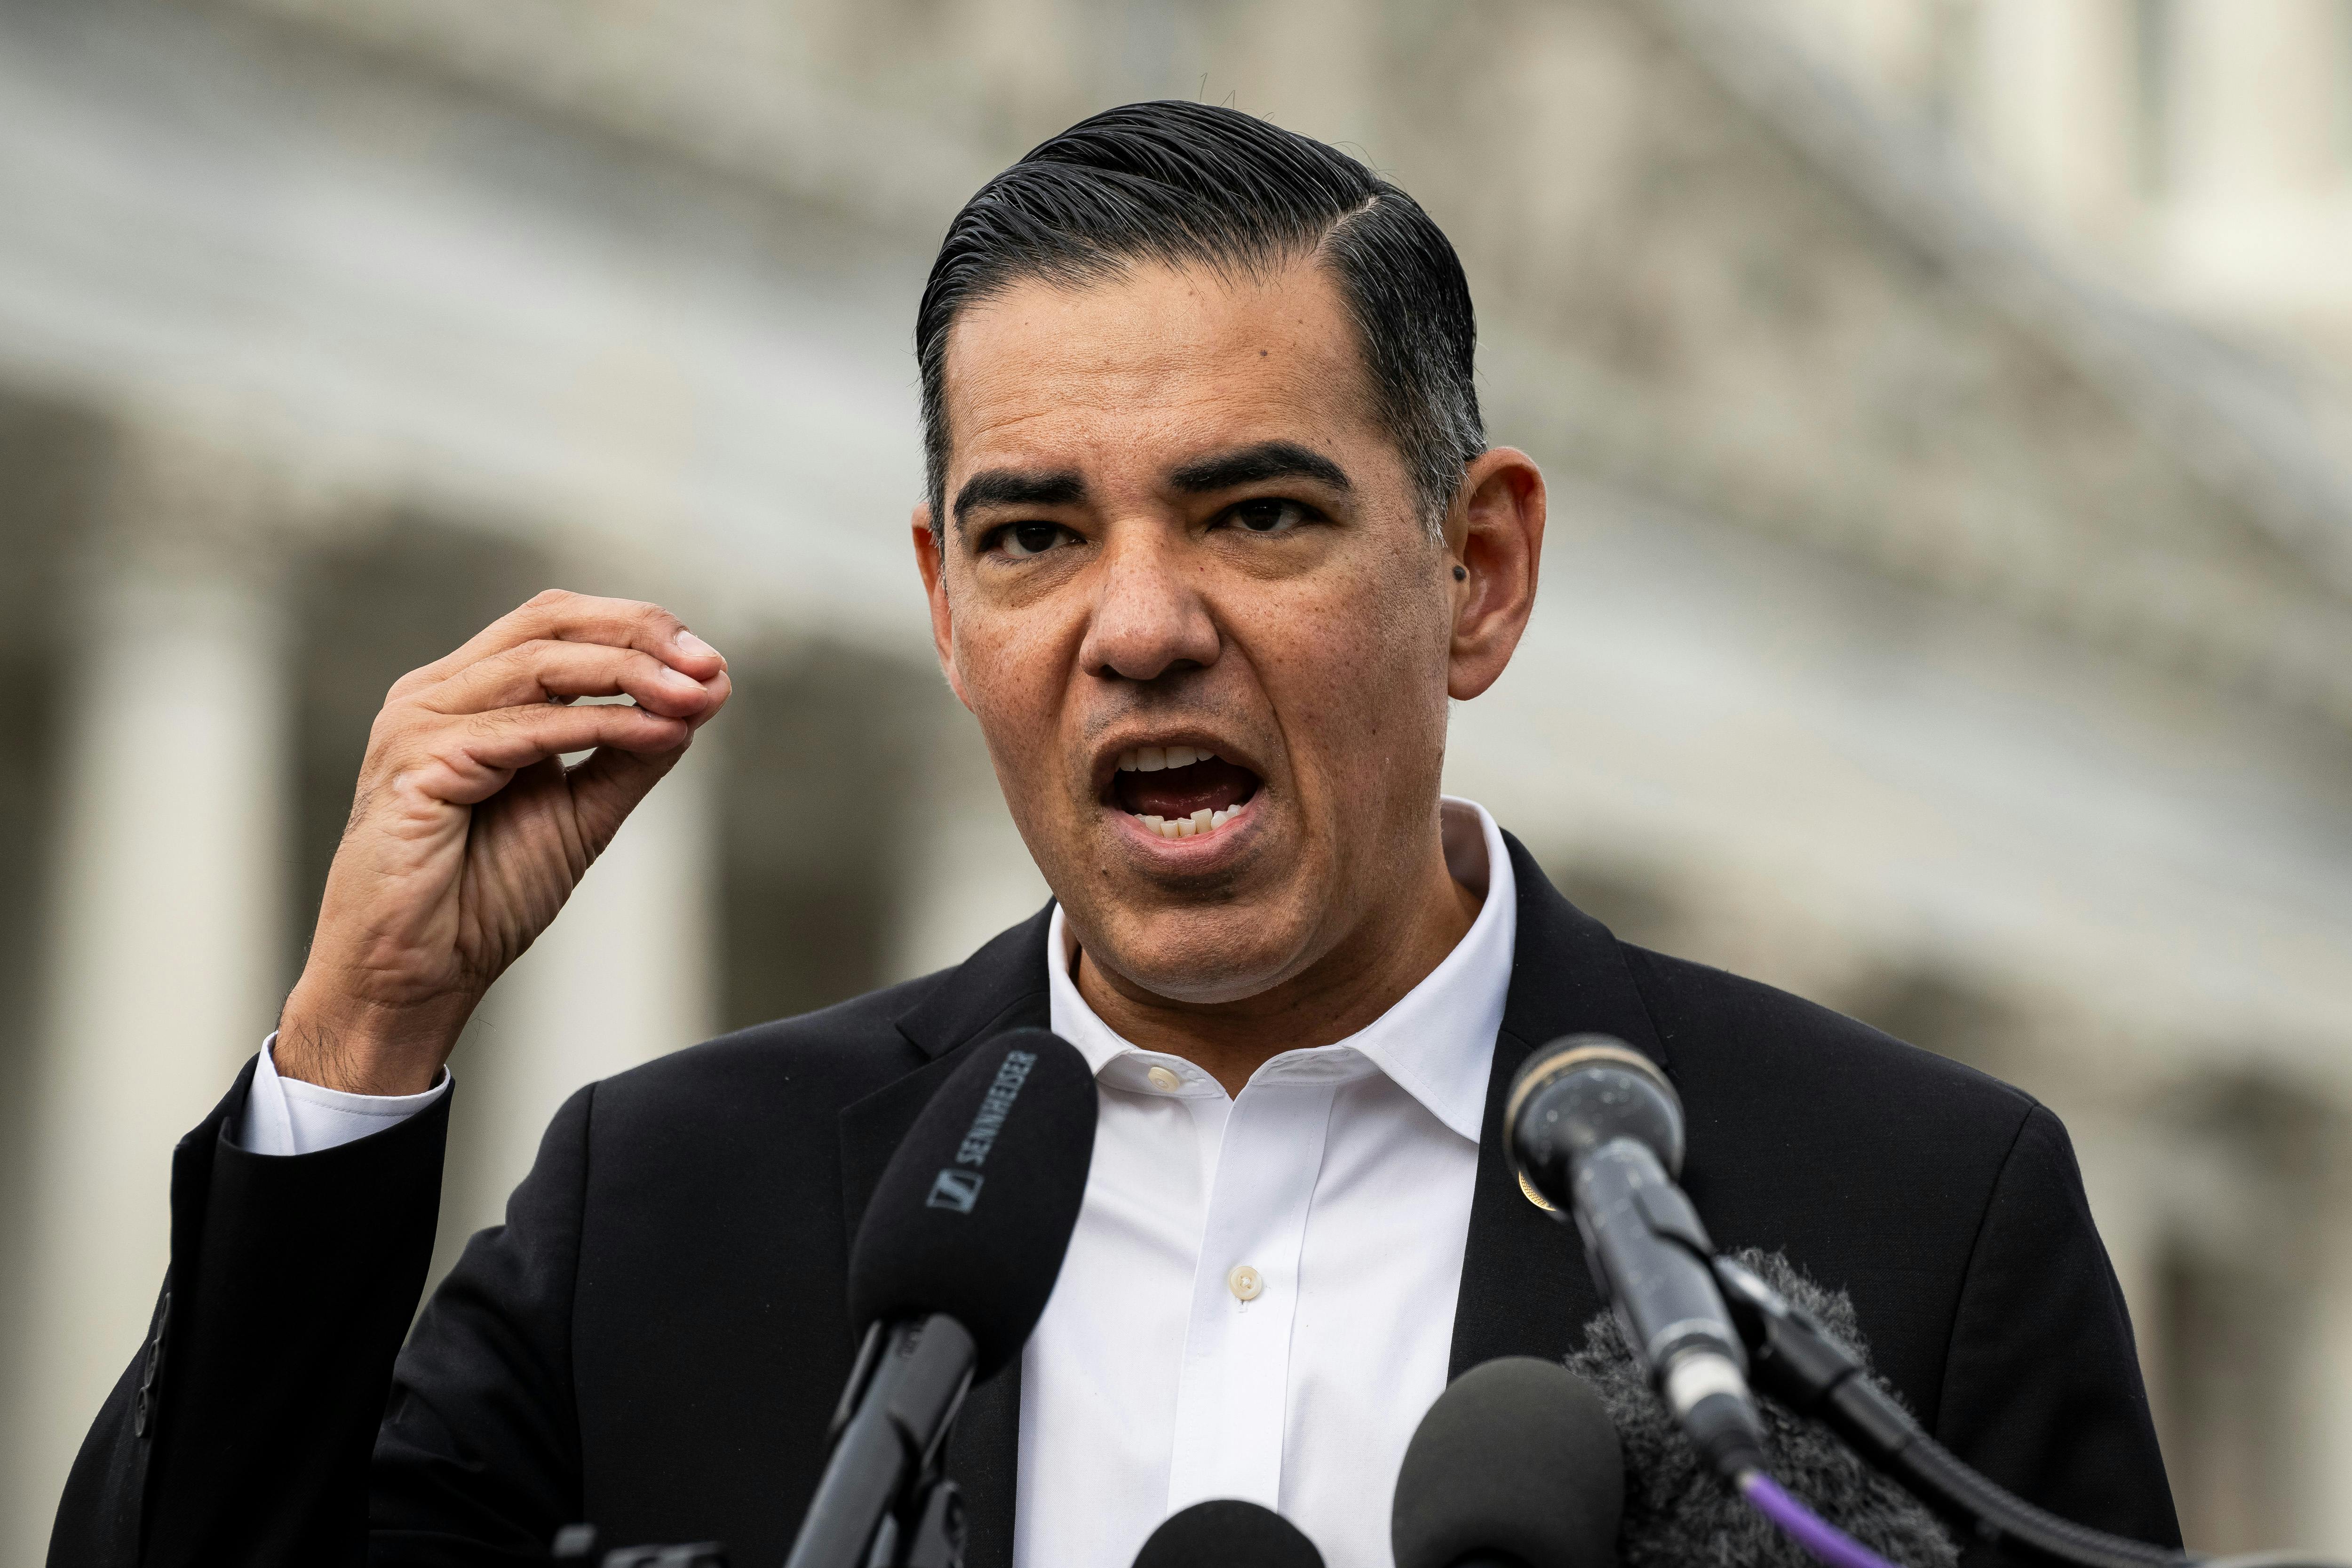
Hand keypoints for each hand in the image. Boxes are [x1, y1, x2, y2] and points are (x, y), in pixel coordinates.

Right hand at [275, 591, 731, 1093]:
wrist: (417, 975)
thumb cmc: (481, 898)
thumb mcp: (582, 811)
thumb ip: (634, 752)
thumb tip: (704, 693)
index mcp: (469, 693)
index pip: (558, 623)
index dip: (638, 629)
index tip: (711, 665)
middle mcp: (437, 692)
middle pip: (548, 621)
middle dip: (640, 635)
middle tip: (708, 666)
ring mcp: (418, 721)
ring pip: (540, 664)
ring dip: (630, 677)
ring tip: (693, 698)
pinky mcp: (417, 761)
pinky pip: (523, 728)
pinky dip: (598, 724)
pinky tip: (653, 733)